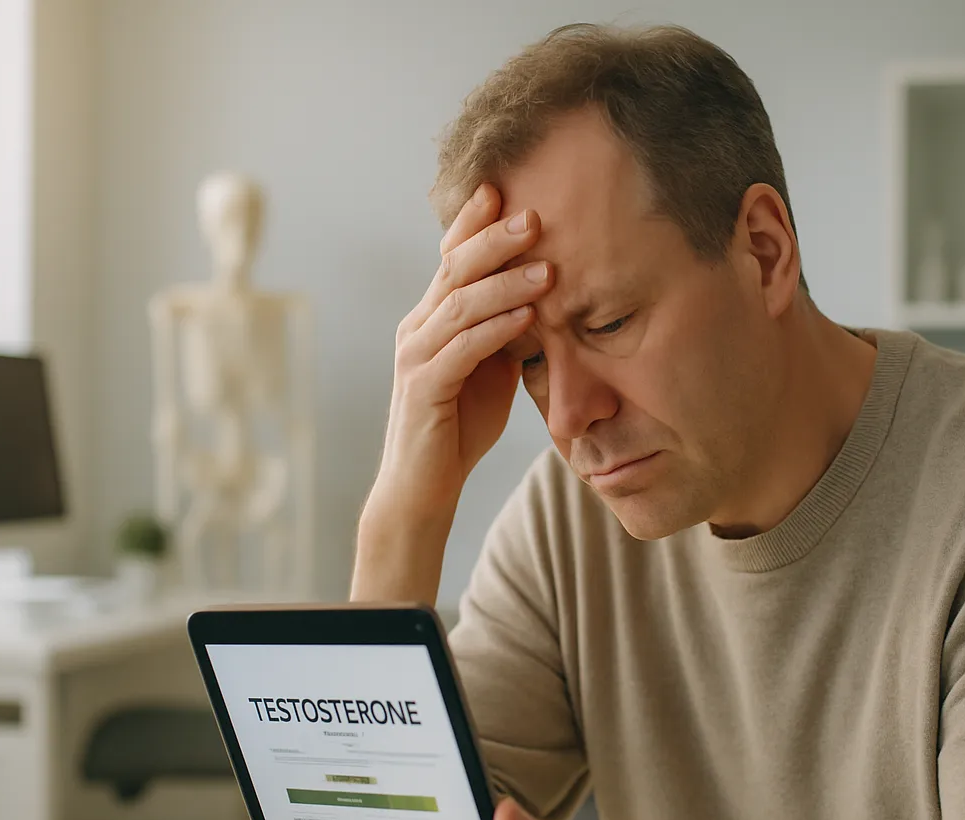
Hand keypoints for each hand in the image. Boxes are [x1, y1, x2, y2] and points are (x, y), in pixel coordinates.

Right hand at [371, 184, 554, 523]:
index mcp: (431, 316)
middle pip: (454, 268)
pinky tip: (526, 316)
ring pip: (460, 304)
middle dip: (494, 239)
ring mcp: (416, 355)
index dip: (474, 222)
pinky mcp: (424, 387)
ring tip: (547, 268)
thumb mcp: (492, 368)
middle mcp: (417, 326)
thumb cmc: (459, 426)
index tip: (506, 187)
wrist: (423, 486)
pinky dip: (496, 330)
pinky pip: (462, 350)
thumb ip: (507, 331)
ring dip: (505, 283)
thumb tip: (546, 297)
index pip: (451, 257)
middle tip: (535, 215)